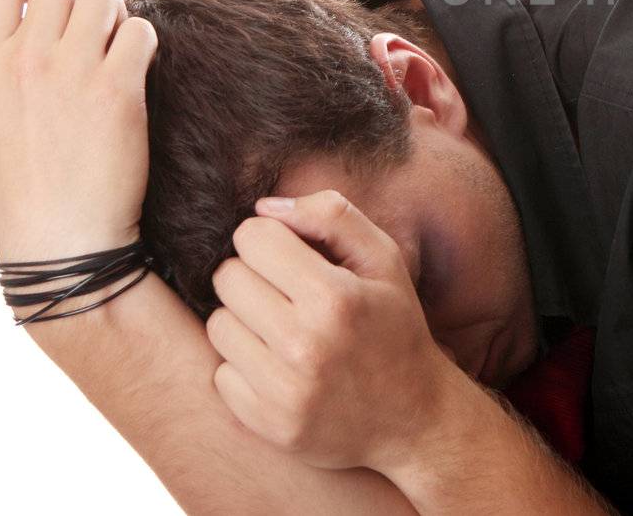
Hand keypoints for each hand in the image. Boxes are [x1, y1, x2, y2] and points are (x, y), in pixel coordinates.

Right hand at [0, 0, 157, 262]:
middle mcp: (24, 58)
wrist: (61, 241)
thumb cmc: (21, 187)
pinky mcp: (117, 90)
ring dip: (117, 14)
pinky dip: (144, 44)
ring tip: (114, 51)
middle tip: (90, 30)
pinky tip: (135, 73)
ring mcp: (70, 71)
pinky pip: (141, 31)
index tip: (47, 8)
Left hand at [207, 190, 459, 473]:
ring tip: (283, 330)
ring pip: (218, 325)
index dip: (269, 239)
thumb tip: (263, 208)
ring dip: (245, 321)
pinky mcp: (267, 424)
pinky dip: (245, 367)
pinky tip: (280, 368)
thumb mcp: (384, 259)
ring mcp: (283, 390)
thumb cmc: (395, 326)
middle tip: (286, 293)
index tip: (290, 256)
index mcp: (335, 297)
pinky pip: (221, 374)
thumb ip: (331, 217)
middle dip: (253, 276)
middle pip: (227, 278)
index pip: (252, 238)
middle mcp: (304, 345)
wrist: (414, 417)